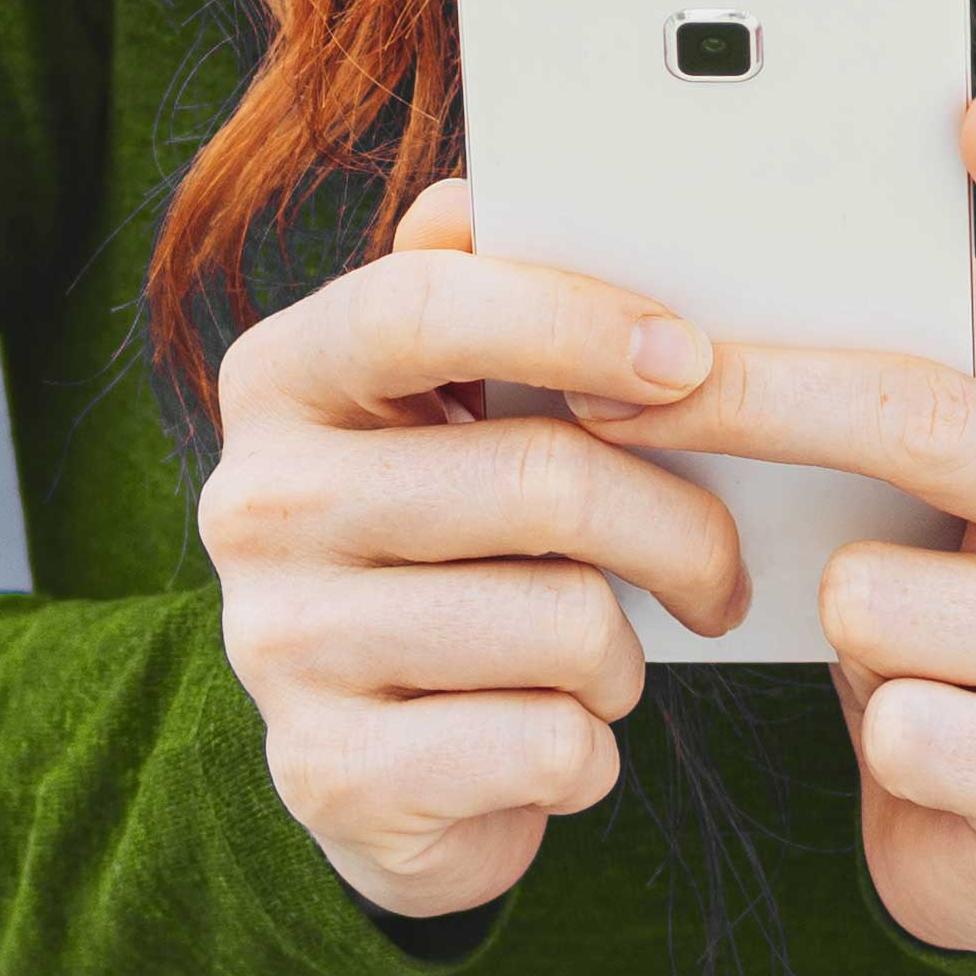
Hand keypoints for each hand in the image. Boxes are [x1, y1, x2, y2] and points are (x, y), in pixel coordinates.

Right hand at [194, 176, 750, 924]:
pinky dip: (591, 752)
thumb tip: (474, 200)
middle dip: (679, 528)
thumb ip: (463, 302)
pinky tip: (547, 738)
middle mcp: (254, 503)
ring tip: (595, 658)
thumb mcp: (434, 419)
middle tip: (720, 568)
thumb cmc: (439, 556)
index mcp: (278, 380)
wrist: (373, 776)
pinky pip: (553, 746)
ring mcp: (279, 647)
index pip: (421, 306)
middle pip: (541, 478)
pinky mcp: (332, 774)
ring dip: (624, 655)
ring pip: (568, 625)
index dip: (573, 316)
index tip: (689, 358)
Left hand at [600, 86, 975, 953]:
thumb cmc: (959, 586)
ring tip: (872, 631)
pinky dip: (877, 726)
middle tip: (618, 385)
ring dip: (834, 610)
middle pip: (927, 420)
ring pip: (883, 593)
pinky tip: (914, 737)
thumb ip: (936, 353)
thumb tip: (802, 245)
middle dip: (752, 399)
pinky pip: (910, 728)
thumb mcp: (958, 467)